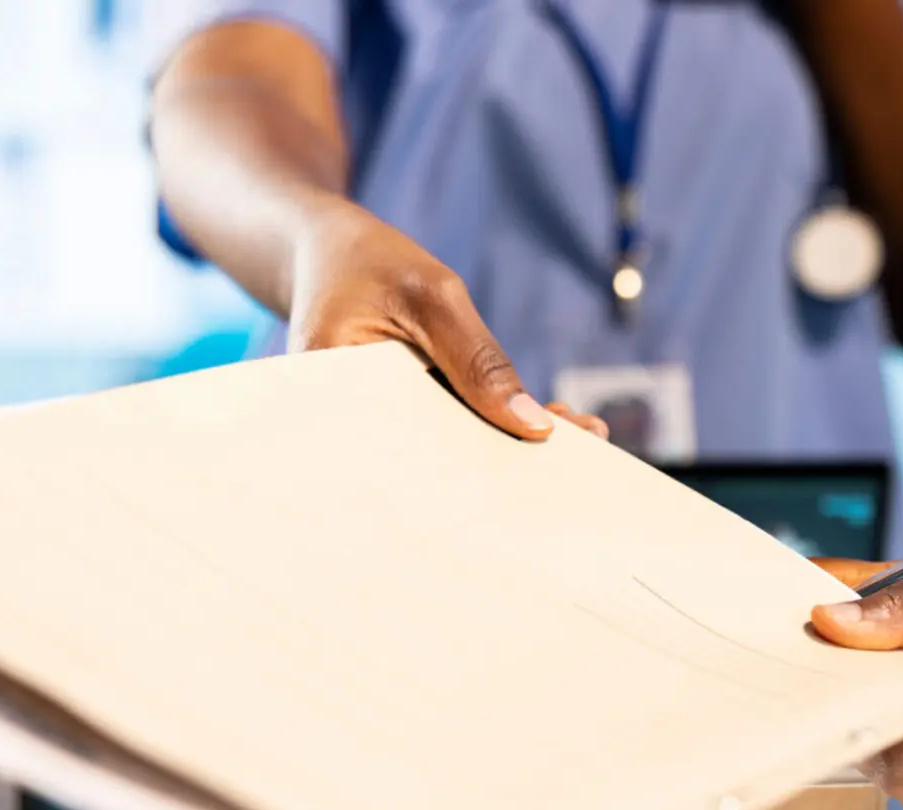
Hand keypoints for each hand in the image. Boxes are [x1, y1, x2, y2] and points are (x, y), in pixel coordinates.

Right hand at [287, 201, 607, 440]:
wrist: (323, 251)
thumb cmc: (372, 262)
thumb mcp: (432, 296)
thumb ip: (479, 359)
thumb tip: (534, 427)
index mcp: (335, 406)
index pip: (418, 453)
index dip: (484, 465)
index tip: (544, 462)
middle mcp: (350, 433)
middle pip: (436, 463)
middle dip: (506, 461)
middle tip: (577, 463)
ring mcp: (376, 430)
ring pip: (449, 449)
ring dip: (507, 443)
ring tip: (579, 437)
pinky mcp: (401, 419)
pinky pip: (450, 430)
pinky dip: (494, 423)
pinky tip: (554, 423)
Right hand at [810, 559, 902, 809]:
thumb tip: (829, 621)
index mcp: (878, 617)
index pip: (813, 604)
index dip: (787, 603)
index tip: (765, 601)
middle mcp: (873, 676)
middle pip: (810, 670)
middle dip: (819, 662)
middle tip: (839, 653)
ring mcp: (889, 727)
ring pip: (849, 720)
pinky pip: (897, 763)